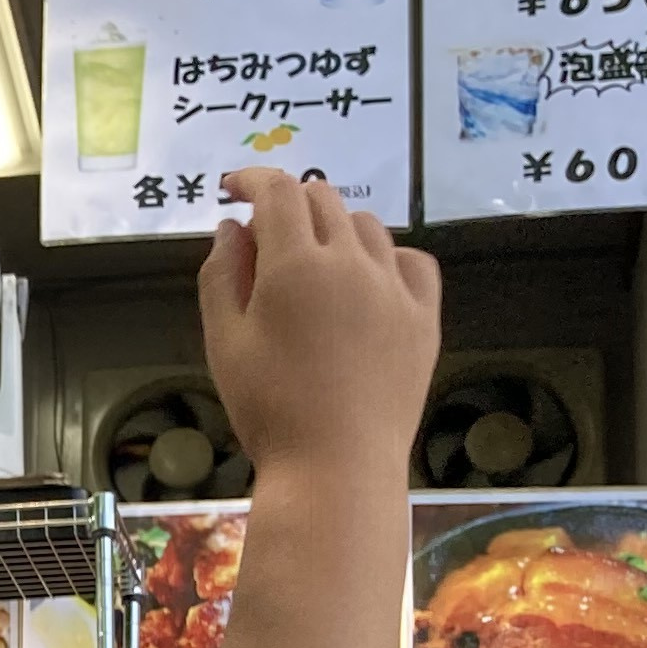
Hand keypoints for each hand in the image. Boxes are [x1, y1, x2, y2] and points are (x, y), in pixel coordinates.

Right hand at [200, 173, 439, 485]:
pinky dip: (386, 257)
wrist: (336, 468)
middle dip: (290, 203)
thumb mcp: (224, 343)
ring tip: (315, 263)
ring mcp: (395, 288)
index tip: (234, 187)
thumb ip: (222, 275)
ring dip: (335, 227)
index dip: (253, 179)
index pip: (278, 192)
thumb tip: (231, 227)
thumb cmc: (268, 409)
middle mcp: (351, 262)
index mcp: (295, 264)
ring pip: (367, 226)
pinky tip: (369, 280)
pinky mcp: (425, 317)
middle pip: (323, 198)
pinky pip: (412, 261)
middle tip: (266, 238)